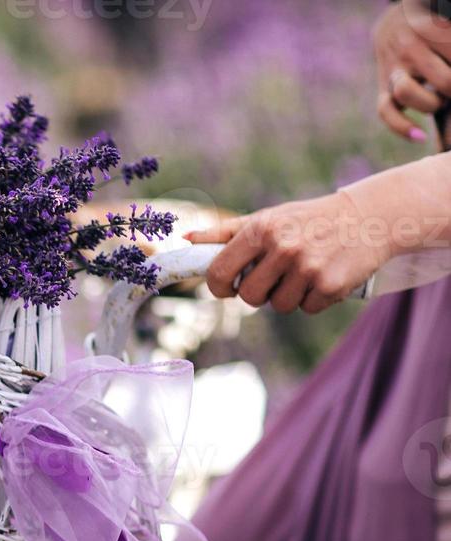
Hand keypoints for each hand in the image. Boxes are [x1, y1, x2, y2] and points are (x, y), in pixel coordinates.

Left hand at [186, 194, 389, 314]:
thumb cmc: (306, 220)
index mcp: (261, 230)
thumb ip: (225, 232)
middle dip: (257, 293)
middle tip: (274, 277)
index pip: (219, 272)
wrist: (368, 217)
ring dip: (287, 296)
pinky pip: (307, 308)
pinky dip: (312, 299)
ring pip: (278, 306)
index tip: (228, 287)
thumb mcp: (267, 218)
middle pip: (249, 297)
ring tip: (302, 273)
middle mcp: (283, 247)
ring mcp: (309, 268)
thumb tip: (186, 239)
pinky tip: (323, 277)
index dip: (219, 287)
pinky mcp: (331, 285)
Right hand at [374, 0, 450, 141]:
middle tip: (450, 89)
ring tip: (441, 101)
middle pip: (444, 81)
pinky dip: (401, 127)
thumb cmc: (436, 29)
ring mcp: (394, 69)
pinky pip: (386, 112)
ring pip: (407, 93)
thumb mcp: (447, 29)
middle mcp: (410, 48)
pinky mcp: (383, 87)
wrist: (396, 23)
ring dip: (432, 105)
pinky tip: (420, 136)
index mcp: (433, 29)